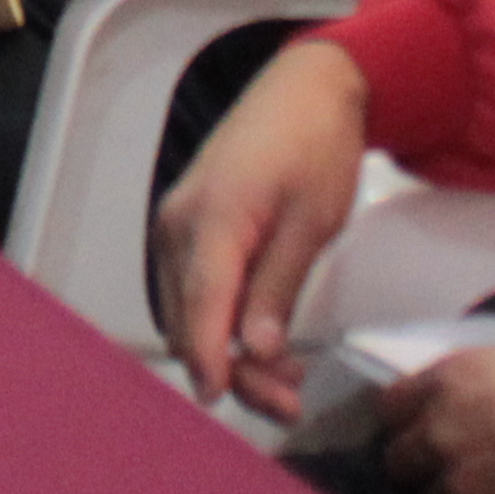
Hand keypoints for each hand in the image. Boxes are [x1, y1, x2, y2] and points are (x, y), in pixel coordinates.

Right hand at [153, 36, 371, 414]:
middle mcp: (181, 223)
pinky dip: (224, 322)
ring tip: (288, 379)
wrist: (306, 90)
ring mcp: (179, 223)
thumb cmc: (315, 145)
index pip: (203, 305)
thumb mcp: (311, 222)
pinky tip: (265, 339)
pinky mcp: (189, 225)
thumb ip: (278, 287)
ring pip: (190, 309)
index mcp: (214, 218)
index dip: (210, 359)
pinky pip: (196, 288)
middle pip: (190, 317)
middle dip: (232, 368)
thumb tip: (258, 350)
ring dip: (229, 350)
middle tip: (289, 403)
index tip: (221, 400)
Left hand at [380, 346, 494, 493]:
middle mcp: (442, 436)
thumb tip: (478, 397)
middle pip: (400, 461)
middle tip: (448, 469)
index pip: (391, 406)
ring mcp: (463, 490)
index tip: (418, 426)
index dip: (406, 418)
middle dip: (420, 465)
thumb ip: (485, 384)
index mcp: (450, 383)